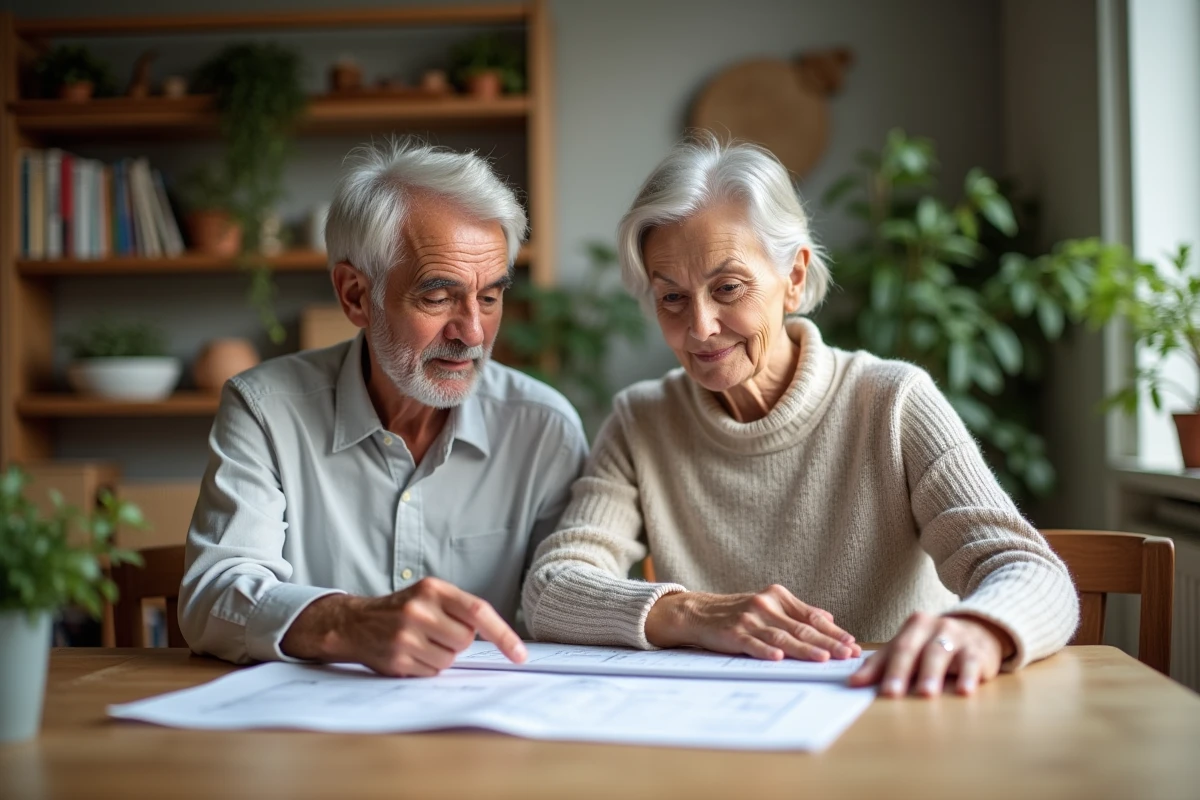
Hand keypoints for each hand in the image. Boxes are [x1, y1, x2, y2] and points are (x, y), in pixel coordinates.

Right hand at [281, 577, 526, 676]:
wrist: (355, 623)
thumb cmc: (402, 609)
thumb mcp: (429, 595)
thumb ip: (459, 609)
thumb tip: (501, 638)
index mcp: (433, 589)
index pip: (478, 611)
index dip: (503, 635)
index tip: (519, 655)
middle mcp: (419, 610)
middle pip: (465, 640)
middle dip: (457, 641)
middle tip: (436, 633)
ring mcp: (406, 636)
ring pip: (450, 659)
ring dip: (441, 656)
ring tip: (420, 642)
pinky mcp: (397, 659)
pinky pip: (431, 672)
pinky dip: (426, 666)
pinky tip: (409, 654)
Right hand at [645, 584, 860, 660]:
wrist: (698, 612)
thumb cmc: (737, 612)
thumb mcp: (768, 605)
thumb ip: (797, 612)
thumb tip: (828, 618)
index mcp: (778, 597)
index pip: (812, 617)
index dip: (834, 631)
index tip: (852, 643)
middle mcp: (766, 605)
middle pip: (802, 628)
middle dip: (828, 643)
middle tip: (848, 654)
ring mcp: (749, 619)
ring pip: (783, 637)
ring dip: (804, 649)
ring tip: (823, 659)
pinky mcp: (733, 633)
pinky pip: (753, 643)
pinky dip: (765, 651)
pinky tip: (778, 658)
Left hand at [848, 612, 1014, 697]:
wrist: (981, 630)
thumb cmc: (936, 644)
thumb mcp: (910, 647)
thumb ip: (881, 664)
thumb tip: (853, 682)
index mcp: (914, 625)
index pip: (895, 648)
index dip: (881, 669)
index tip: (866, 687)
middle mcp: (934, 627)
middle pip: (913, 650)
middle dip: (901, 672)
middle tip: (891, 693)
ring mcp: (957, 637)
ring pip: (940, 654)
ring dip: (931, 675)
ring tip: (925, 694)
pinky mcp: (978, 651)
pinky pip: (971, 663)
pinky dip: (968, 677)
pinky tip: (964, 691)